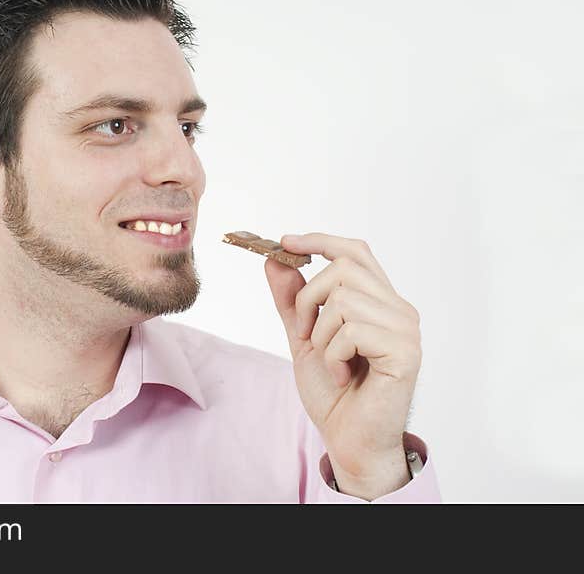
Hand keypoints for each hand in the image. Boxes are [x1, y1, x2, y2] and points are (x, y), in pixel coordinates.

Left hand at [264, 233, 421, 497]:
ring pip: (344, 299)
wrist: (348, 439)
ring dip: (321, 334)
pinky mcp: (405, 351)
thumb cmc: (333, 392)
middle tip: (305, 334)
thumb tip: (275, 260)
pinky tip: (342, 375)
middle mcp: (399, 309)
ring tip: (330, 362)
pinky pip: (352, 330)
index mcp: (380, 302)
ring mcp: (406, 329)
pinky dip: (333, 355)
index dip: (321, 240)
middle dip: (309, 299)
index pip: (356, 252)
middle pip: (344, 268)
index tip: (285, 241)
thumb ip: (292, 300)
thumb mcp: (304, 337)